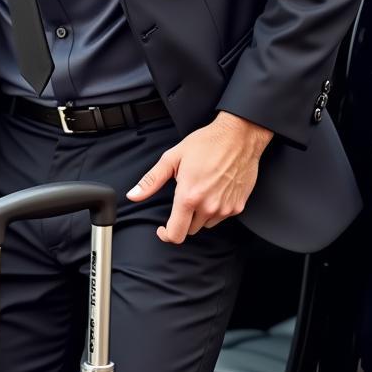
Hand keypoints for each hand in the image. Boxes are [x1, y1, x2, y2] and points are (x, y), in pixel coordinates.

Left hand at [126, 111, 272, 242]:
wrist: (238, 136)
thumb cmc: (206, 144)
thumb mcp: (172, 158)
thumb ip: (151, 181)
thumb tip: (133, 195)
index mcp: (189, 197)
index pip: (176, 234)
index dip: (166, 234)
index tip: (162, 228)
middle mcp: (208, 207)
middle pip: (190, 230)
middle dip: (182, 219)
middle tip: (183, 198)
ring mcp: (225, 208)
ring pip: (206, 224)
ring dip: (199, 215)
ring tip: (200, 190)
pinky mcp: (239, 206)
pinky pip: (222, 217)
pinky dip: (215, 209)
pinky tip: (214, 190)